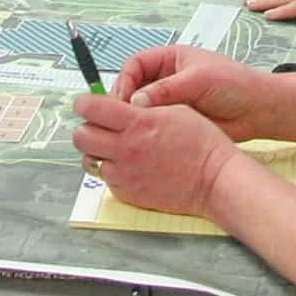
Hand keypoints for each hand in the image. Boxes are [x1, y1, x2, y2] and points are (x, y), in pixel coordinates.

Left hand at [72, 93, 239, 217]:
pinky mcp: (128, 194)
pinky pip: (107, 180)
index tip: (86, 103)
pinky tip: (129, 166)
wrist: (214, 180)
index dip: (84, 102)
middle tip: (97, 126)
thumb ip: (143, 105)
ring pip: (90, 160)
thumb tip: (122, 101)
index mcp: (137, 123)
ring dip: (97, 151)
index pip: (91, 108)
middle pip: (81, 136)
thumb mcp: (175, 109)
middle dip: (86, 127)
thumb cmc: (202, 144)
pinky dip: (113, 171)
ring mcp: (125, 175)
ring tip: (113, 148)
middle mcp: (126, 149)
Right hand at [113, 44, 281, 142]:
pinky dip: (148, 131)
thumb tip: (136, 101)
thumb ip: (167, 89)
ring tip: (132, 132)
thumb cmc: (235, 84)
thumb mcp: (199, 80)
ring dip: (136, 118)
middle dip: (126, 102)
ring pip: (142, 109)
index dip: (125, 80)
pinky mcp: (176, 121)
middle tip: (122, 119)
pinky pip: (155, 125)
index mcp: (171, 59)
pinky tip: (146, 140)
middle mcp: (167, 78)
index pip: (136, 65)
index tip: (122, 99)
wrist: (260, 110)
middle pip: (134, 87)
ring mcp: (171, 100)